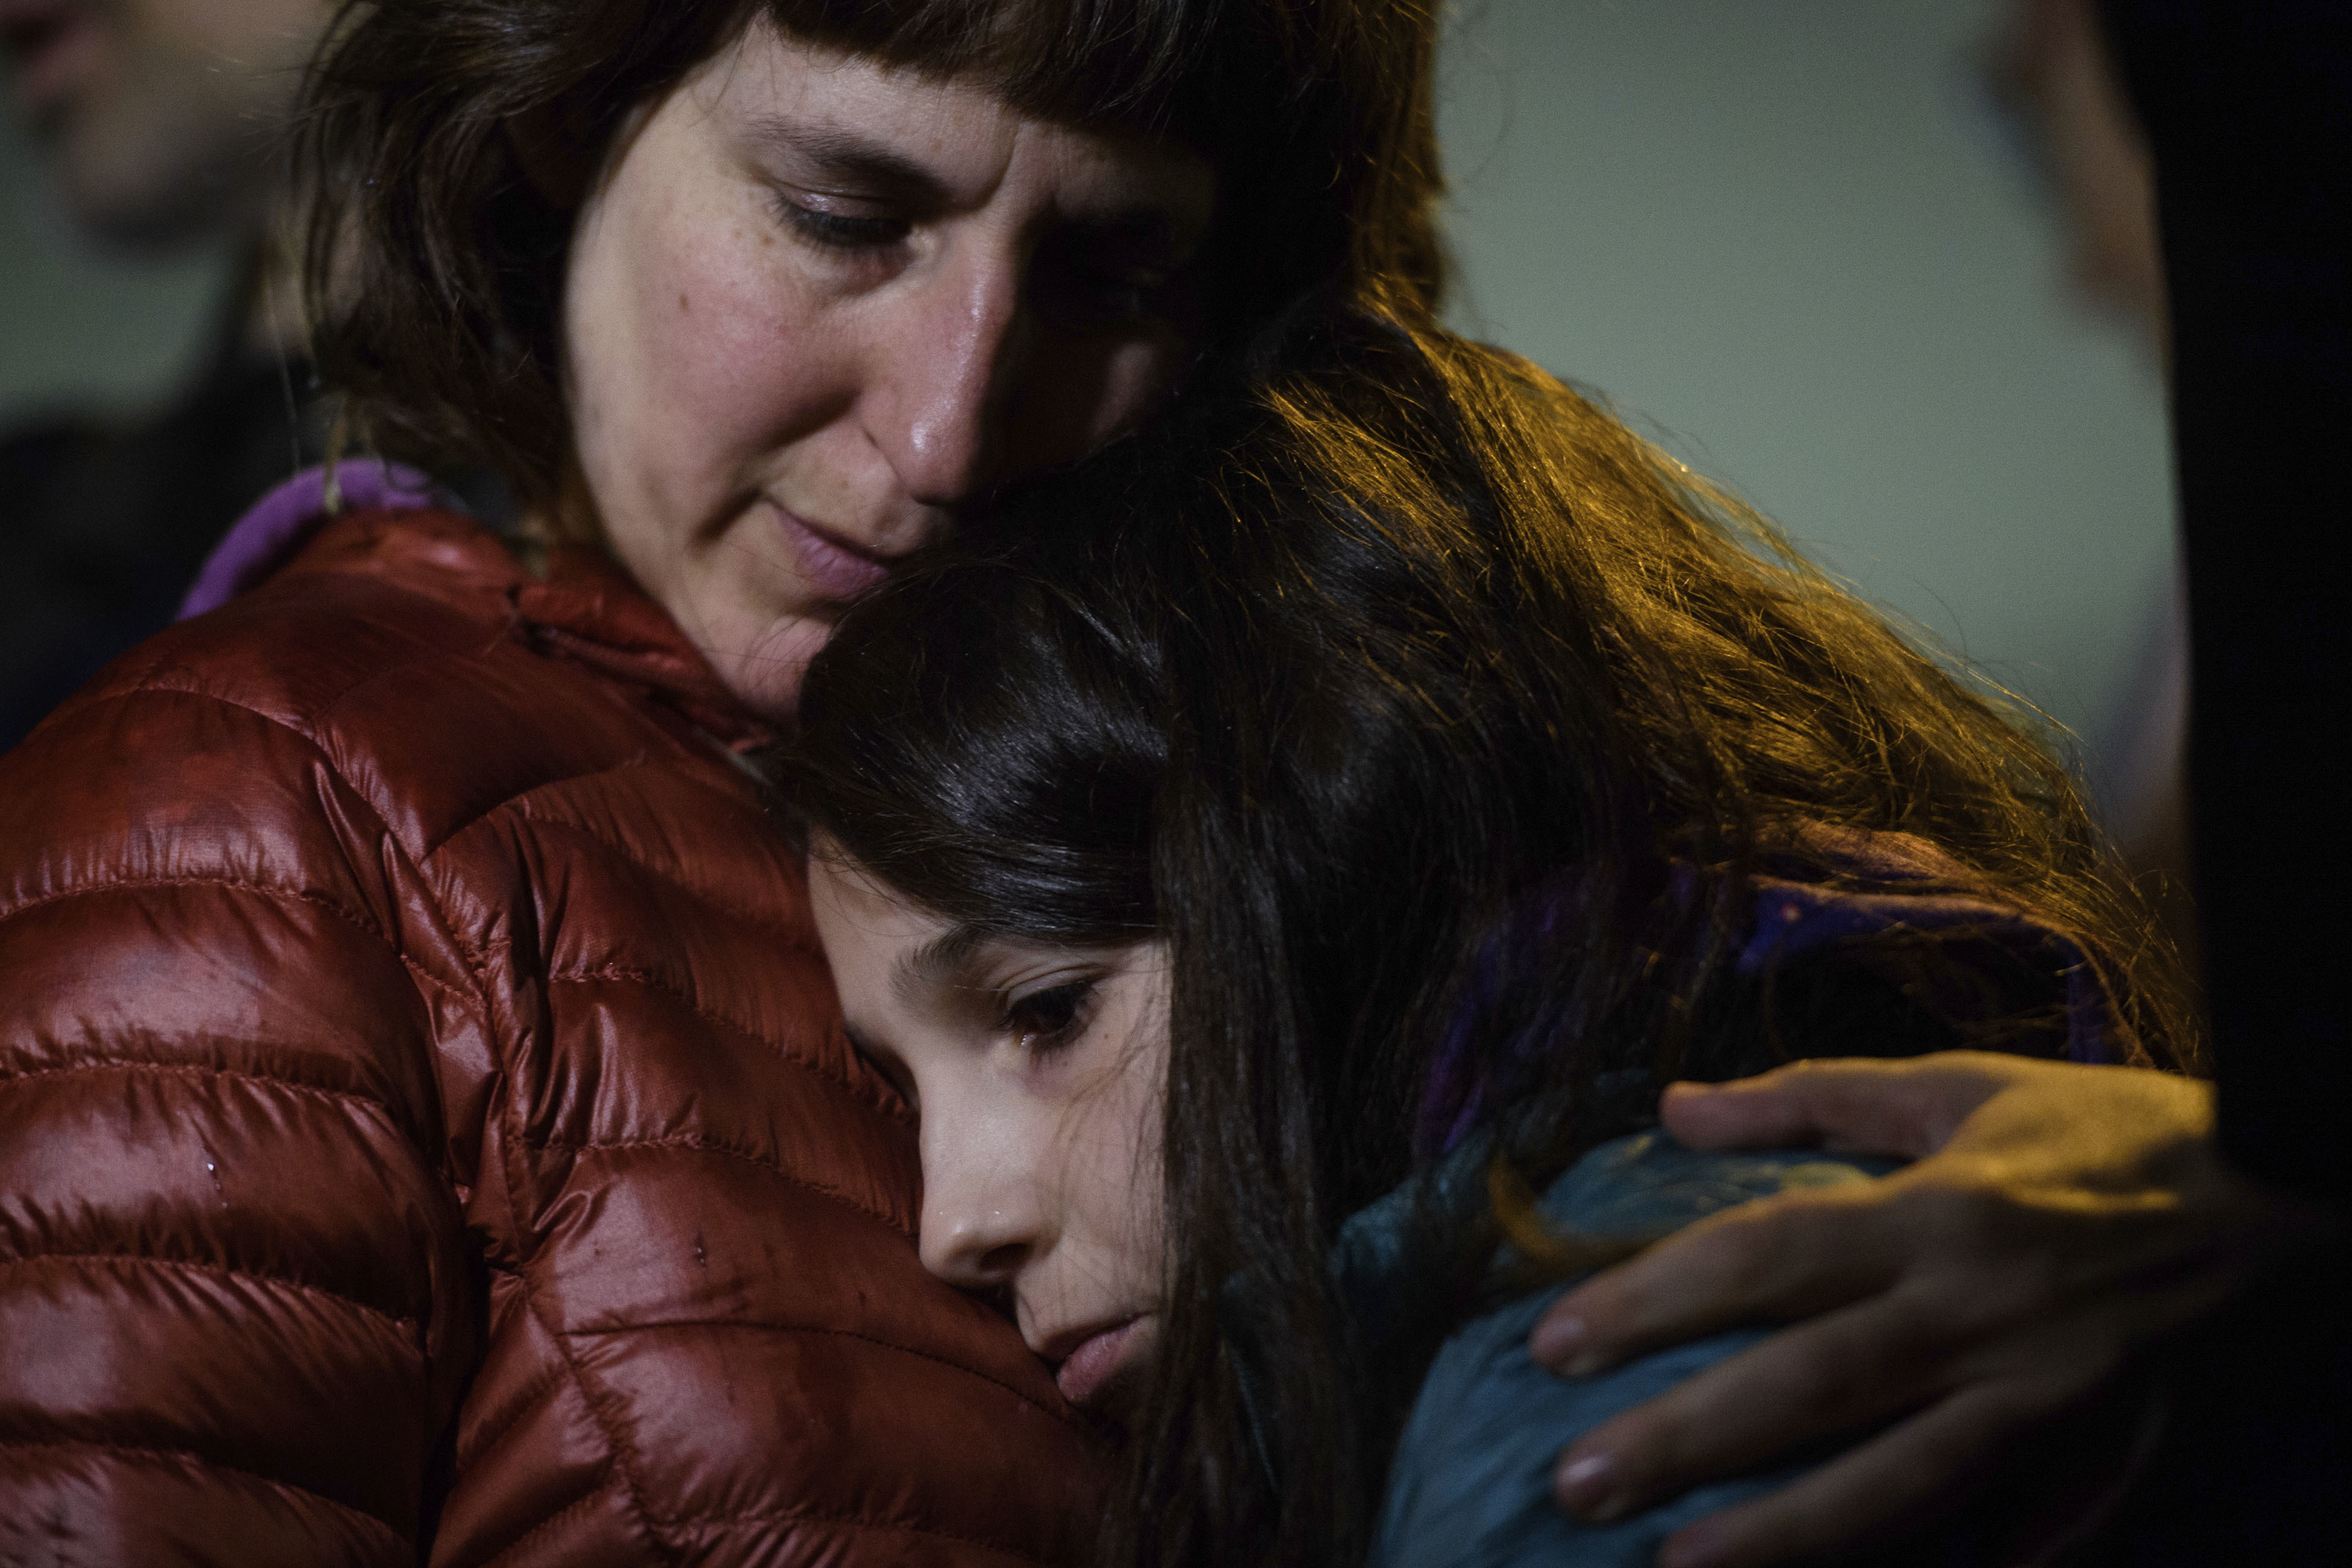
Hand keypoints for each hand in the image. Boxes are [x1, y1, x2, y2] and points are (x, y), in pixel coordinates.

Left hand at [1529, 1052, 2324, 1566]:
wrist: (2284, 1188)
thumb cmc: (2100, 1133)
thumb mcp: (1955, 1089)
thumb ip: (1809, 1099)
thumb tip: (1674, 1105)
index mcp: (1939, 1211)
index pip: (1766, 1256)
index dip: (1653, 1299)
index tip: (1553, 1342)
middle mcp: (1983, 1312)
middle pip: (1811, 1386)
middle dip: (1684, 1440)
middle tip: (1573, 1484)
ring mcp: (2048, 1400)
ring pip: (1900, 1487)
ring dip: (1784, 1537)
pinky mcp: (2108, 1458)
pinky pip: (2022, 1537)